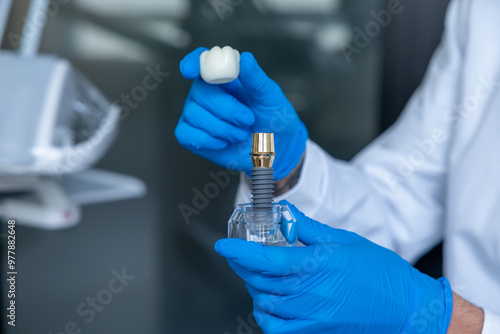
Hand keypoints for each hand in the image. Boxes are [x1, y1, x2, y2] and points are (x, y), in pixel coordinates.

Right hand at [175, 47, 307, 179]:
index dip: (193, 63)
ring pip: (194, 114)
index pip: (201, 62)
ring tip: (241, 134)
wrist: (274, 148)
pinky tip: (224, 143)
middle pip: (199, 92)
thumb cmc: (273, 119)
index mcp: (224, 76)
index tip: (190, 71)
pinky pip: (186, 134)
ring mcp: (197, 114)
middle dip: (226, 109)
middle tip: (248, 119)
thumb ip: (255, 78)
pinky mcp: (192, 136)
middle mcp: (206, 93)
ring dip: (223, 128)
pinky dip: (208, 140)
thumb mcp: (269, 96)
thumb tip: (244, 58)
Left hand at [215, 201, 453, 333]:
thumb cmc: (380, 271)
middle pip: (259, 281)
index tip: (223, 247)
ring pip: (265, 304)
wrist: (406, 307)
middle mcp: (309, 292)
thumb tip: (285, 214)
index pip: (264, 260)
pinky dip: (266, 317)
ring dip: (255, 289)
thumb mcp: (344, 240)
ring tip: (260, 276)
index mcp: (316, 265)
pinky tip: (269, 304)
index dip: (238, 253)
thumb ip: (308, 229)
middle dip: (245, 267)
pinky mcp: (316, 330)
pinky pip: (278, 329)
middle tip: (243, 255)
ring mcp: (311, 316)